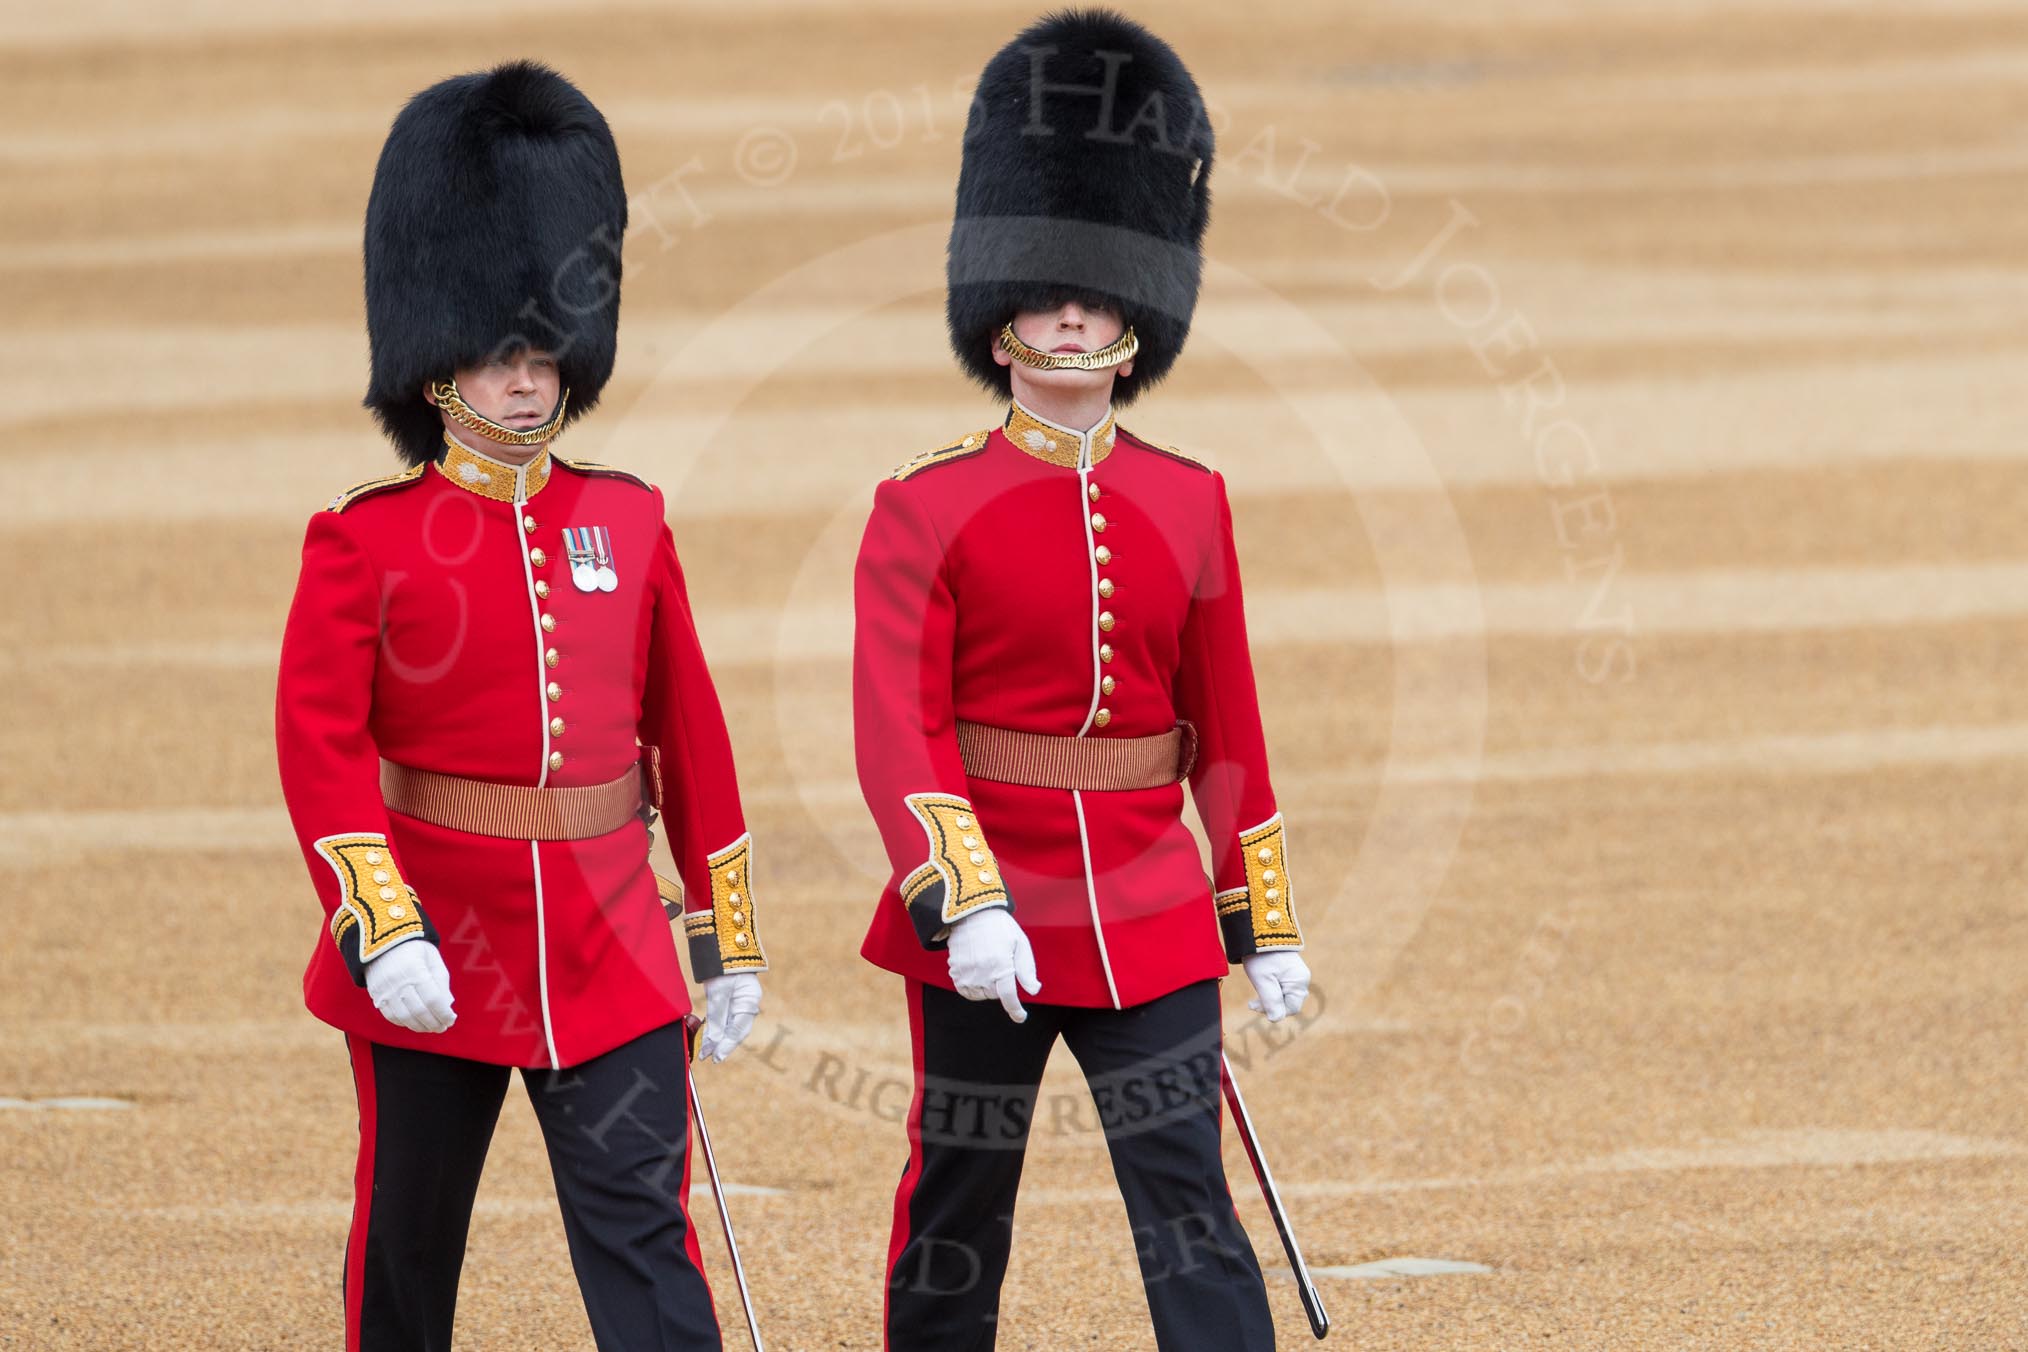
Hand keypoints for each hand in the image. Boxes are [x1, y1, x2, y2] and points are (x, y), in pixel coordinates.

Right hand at [366, 939, 455, 1033]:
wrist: (382, 941)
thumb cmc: (412, 948)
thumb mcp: (432, 957)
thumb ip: (440, 980)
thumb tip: (447, 1005)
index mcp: (415, 970)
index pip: (432, 999)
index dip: (443, 1013)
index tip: (451, 1019)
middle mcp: (398, 982)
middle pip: (419, 1011)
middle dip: (434, 1023)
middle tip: (443, 1027)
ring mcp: (385, 990)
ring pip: (404, 1017)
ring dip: (420, 1026)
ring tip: (431, 1028)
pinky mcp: (376, 995)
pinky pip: (390, 1015)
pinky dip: (404, 1023)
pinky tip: (415, 1023)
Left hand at [696, 972, 762, 1062]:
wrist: (722, 938)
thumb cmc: (722, 965)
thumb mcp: (719, 993)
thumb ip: (717, 1019)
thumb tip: (712, 1044)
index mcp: (749, 1002)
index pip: (738, 1031)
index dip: (726, 1046)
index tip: (714, 1058)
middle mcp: (746, 1002)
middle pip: (734, 1029)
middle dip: (720, 1043)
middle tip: (705, 1056)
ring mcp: (738, 998)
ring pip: (727, 1023)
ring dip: (716, 1035)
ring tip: (703, 1047)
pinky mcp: (728, 994)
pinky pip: (723, 1014)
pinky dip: (714, 1024)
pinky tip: (706, 1030)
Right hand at [947, 908, 1040, 1022]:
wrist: (971, 912)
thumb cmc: (1000, 927)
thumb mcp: (1020, 943)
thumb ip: (1027, 969)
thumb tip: (1034, 991)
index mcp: (1001, 965)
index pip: (1008, 996)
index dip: (1015, 1010)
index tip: (1021, 1017)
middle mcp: (983, 972)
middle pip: (995, 995)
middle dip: (1000, 984)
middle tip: (1000, 962)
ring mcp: (967, 972)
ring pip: (980, 994)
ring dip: (986, 986)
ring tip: (987, 963)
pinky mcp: (955, 971)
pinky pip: (965, 990)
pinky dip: (972, 985)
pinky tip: (976, 969)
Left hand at [1242, 950, 1309, 1022]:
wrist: (1259, 930)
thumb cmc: (1261, 956)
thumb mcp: (1263, 980)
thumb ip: (1270, 1001)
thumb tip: (1275, 1019)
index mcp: (1299, 982)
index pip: (1290, 1008)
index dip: (1274, 1011)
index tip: (1254, 1006)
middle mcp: (1302, 978)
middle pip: (1288, 1002)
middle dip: (1270, 1004)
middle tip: (1251, 1003)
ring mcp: (1296, 973)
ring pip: (1284, 994)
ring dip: (1270, 997)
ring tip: (1254, 994)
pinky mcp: (1289, 968)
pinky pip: (1283, 985)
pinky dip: (1272, 988)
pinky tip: (1261, 984)